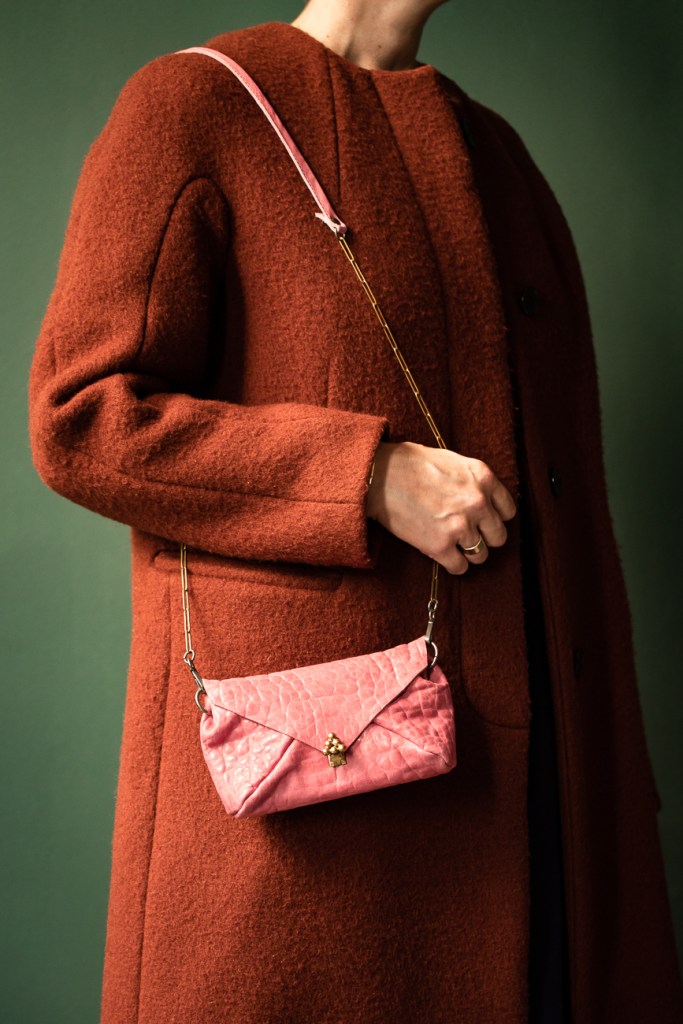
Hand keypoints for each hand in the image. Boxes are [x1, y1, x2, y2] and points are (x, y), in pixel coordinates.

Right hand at [366, 441, 516, 573]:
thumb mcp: (452, 460)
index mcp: (483, 478)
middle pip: (499, 537)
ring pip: (481, 555)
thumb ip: (472, 480)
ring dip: (469, 553)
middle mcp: (477, 503)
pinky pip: (460, 567)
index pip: (509, 511)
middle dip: (485, 537)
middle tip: (470, 535)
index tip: (485, 521)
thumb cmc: (409, 464)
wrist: (379, 476)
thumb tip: (482, 497)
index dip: (496, 517)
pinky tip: (445, 556)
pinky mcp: (440, 546)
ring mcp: (460, 526)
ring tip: (455, 546)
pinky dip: (454, 565)